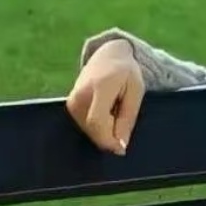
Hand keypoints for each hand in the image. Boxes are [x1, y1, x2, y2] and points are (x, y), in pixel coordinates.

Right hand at [66, 39, 144, 154]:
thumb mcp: (136, 92)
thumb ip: (127, 118)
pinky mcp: (70, 107)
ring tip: (116, 111)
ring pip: (89, 130)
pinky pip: (86, 126)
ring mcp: (72, 101)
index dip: (109, 139)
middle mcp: (80, 95)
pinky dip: (100, 126)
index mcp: (99, 87)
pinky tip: (108, 113)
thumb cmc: (126, 73)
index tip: (122, 149)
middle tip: (123, 121)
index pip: (97, 121)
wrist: (108, 56)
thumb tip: (120, 146)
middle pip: (93, 129)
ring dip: (105, 130)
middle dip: (110, 136)